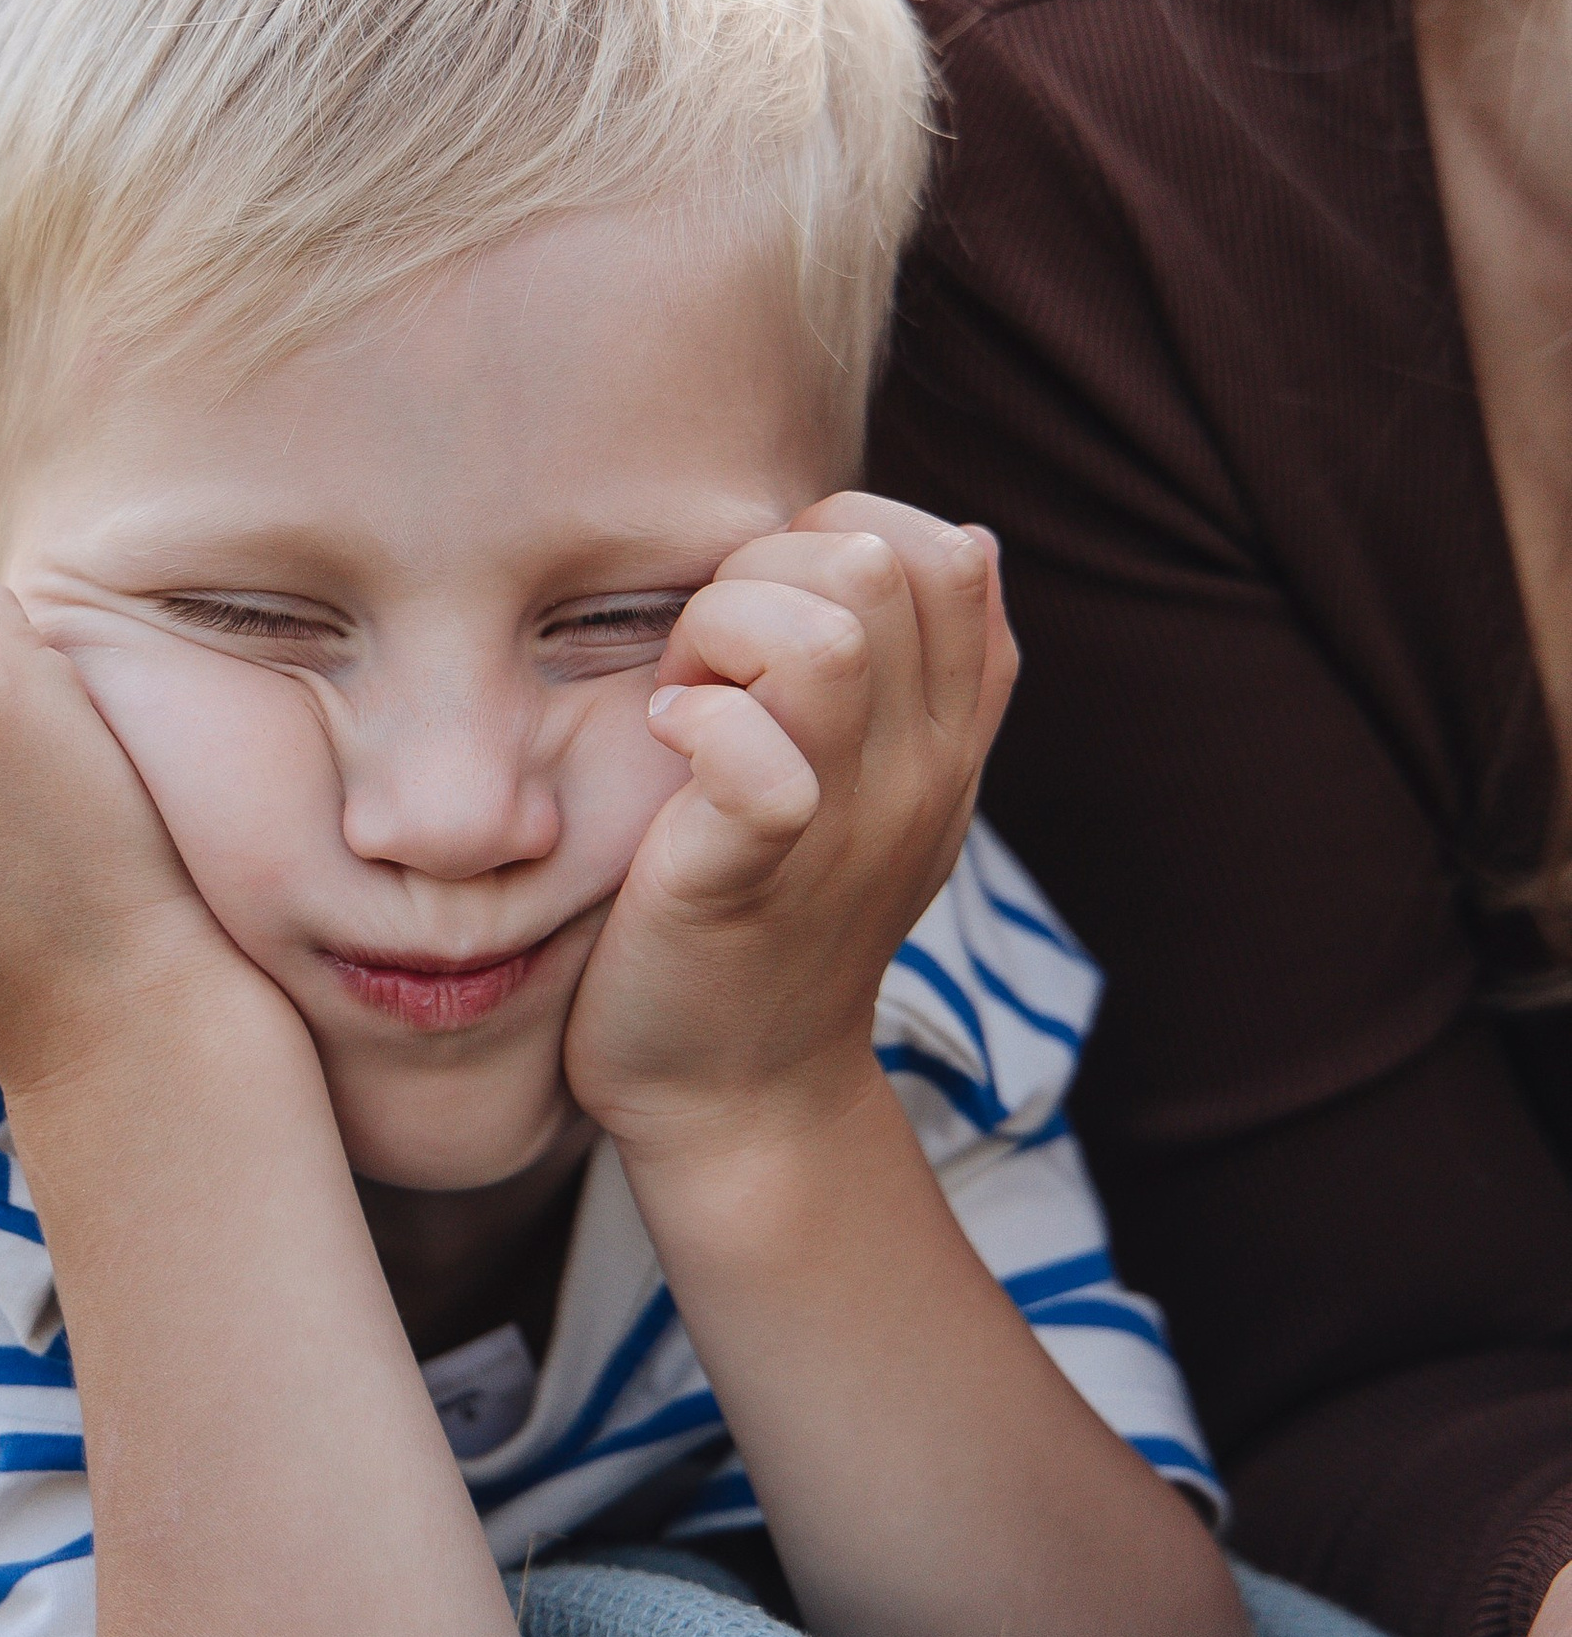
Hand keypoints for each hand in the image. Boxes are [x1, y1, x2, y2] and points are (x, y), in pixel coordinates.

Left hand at [562, 492, 1014, 1157]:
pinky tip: (665, 749)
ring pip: (830, 636)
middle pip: (884, 563)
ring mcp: (845, 825)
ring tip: (688, 700)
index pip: (949, 551)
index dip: (837, 542)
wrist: (740, 1097)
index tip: (771, 622)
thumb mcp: (883, 785)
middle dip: (766, 574)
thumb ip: (918, 674)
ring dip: (725, 636)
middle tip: (711, 662)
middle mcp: (920, 771)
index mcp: (950, 737)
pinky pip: (759, 758)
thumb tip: (970, 539)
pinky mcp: (751, 875)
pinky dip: (696, 725)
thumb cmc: (779, 915)